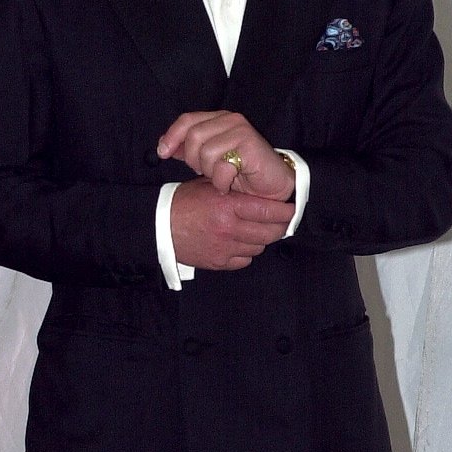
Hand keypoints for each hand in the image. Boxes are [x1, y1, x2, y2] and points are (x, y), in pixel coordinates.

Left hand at [158, 111, 295, 200]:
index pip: (187, 120)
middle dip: (194, 160)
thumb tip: (164, 145)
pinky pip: (221, 166)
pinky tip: (230, 183)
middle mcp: (231, 120)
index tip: (163, 153)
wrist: (272, 186)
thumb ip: (189, 149)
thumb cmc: (241, 172)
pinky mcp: (250, 146)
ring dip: (210, 172)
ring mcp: (241, 131)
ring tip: (221, 177)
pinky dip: (222, 181)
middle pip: (193, 137)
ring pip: (206, 153)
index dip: (171, 136)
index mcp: (219, 119)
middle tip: (206, 172)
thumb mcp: (209, 160)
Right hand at [169, 177, 294, 270]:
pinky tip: (241, 243)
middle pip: (270, 233)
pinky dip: (246, 252)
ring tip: (257, 230)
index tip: (292, 209)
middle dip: (280, 227)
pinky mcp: (218, 262)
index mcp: (228, 206)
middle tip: (282, 222)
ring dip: (262, 239)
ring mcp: (224, 248)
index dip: (286, 211)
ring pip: (259, 247)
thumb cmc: (183, 203)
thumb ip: (234, 191)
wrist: (159, 226)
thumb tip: (261, 194)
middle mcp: (229, 228)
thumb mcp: (209, 188)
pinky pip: (245, 260)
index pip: (269, 211)